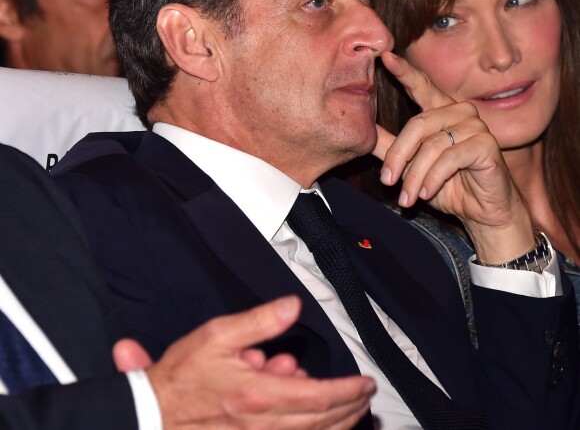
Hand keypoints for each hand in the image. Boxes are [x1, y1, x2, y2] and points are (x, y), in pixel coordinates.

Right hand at [115, 296, 374, 429]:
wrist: (157, 413)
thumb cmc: (184, 376)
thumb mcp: (218, 335)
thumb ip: (260, 321)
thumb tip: (292, 305)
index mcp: (259, 394)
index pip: (320, 396)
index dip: (348, 390)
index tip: (365, 382)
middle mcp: (264, 424)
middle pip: (324, 422)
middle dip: (351, 407)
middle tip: (365, 394)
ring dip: (340, 424)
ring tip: (353, 409)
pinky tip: (322, 424)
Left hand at [373, 52, 533, 263]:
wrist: (482, 213)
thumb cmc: (448, 187)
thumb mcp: (413, 166)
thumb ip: (391, 147)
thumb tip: (364, 130)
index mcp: (440, 113)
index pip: (421, 87)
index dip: (404, 72)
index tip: (385, 56)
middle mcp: (459, 112)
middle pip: (417, 124)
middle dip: (398, 157)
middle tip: (387, 182)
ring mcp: (475, 126)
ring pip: (431, 145)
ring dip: (415, 175)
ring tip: (407, 197)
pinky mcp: (486, 144)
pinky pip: (450, 157)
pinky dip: (433, 178)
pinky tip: (427, 194)